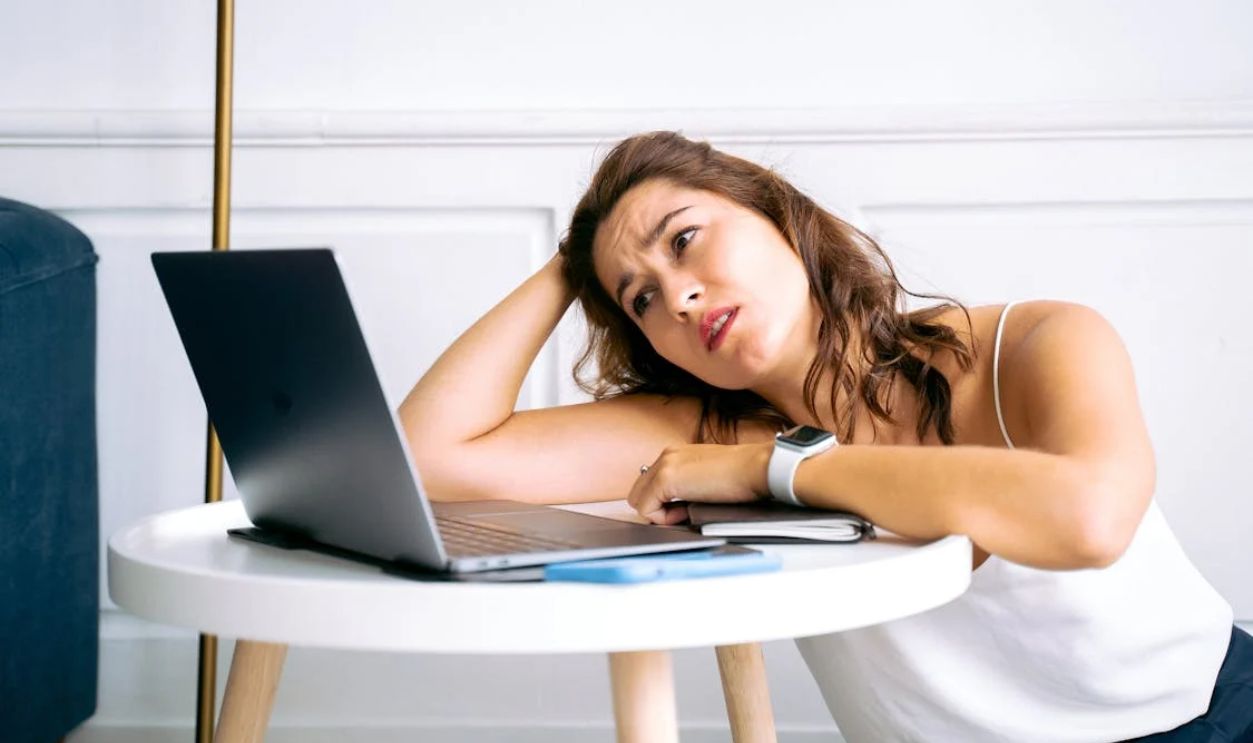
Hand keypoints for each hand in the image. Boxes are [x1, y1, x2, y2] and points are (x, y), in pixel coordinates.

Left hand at [628, 442, 772, 524]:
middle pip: (638, 491)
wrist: (756, 467)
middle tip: (685, 513)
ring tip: (688, 512)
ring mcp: (664, 466)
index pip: (649, 483)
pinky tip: (687, 512)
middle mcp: (666, 456)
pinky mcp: (665, 479)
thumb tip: (676, 508)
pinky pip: (646, 509)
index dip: (663, 502)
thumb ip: (688, 486)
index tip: (685, 509)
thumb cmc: (743, 475)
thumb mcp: (708, 477)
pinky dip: (664, 518)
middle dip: (657, 508)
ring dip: (660, 513)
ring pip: (638, 500)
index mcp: (676, 454)